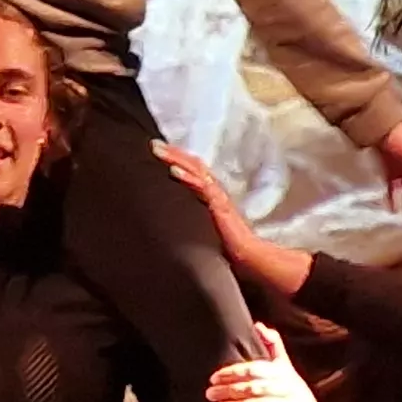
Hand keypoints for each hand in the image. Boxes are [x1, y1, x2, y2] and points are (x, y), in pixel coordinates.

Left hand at [153, 141, 306, 294]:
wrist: (247, 257)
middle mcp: (215, 191)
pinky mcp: (219, 206)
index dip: (178, 159)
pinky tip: (174, 171)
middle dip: (173, 153)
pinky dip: (188, 178)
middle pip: (193, 165)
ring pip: (195, 171)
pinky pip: (202, 187)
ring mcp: (217, 197)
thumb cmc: (230, 246)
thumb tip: (178, 219)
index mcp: (212, 195)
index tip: (160, 151)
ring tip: (158, 150)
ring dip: (176, 159)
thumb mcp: (208, 226)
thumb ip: (197, 217)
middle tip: (154, 144)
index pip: (195, 171)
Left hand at [206, 324, 323, 401]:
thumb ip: (272, 346)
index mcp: (282, 373)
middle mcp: (289, 388)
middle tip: (210, 394)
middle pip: (255, 387)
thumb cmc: (290, 390)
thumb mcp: (284, 368)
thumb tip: (258, 325)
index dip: (233, 373)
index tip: (213, 378)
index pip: (254, 369)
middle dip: (230, 390)